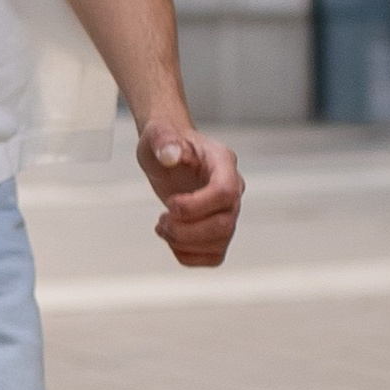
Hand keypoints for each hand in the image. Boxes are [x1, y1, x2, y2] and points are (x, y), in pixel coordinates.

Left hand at [136, 121, 242, 268]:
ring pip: (220, 243)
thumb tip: (169, 153)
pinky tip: (171, 239)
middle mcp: (232, 188)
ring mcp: (226, 211)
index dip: (196, 206)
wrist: (167, 152)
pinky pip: (213, 255)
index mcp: (223, 163)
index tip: (171, 204)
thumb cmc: (166, 142)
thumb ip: (164, 140)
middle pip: (224, 224)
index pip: (225, 192)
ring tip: (163, 227)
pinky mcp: (216, 229)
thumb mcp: (157, 133)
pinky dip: (188, 256)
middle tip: (162, 220)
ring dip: (184, 244)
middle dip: (187, 231)